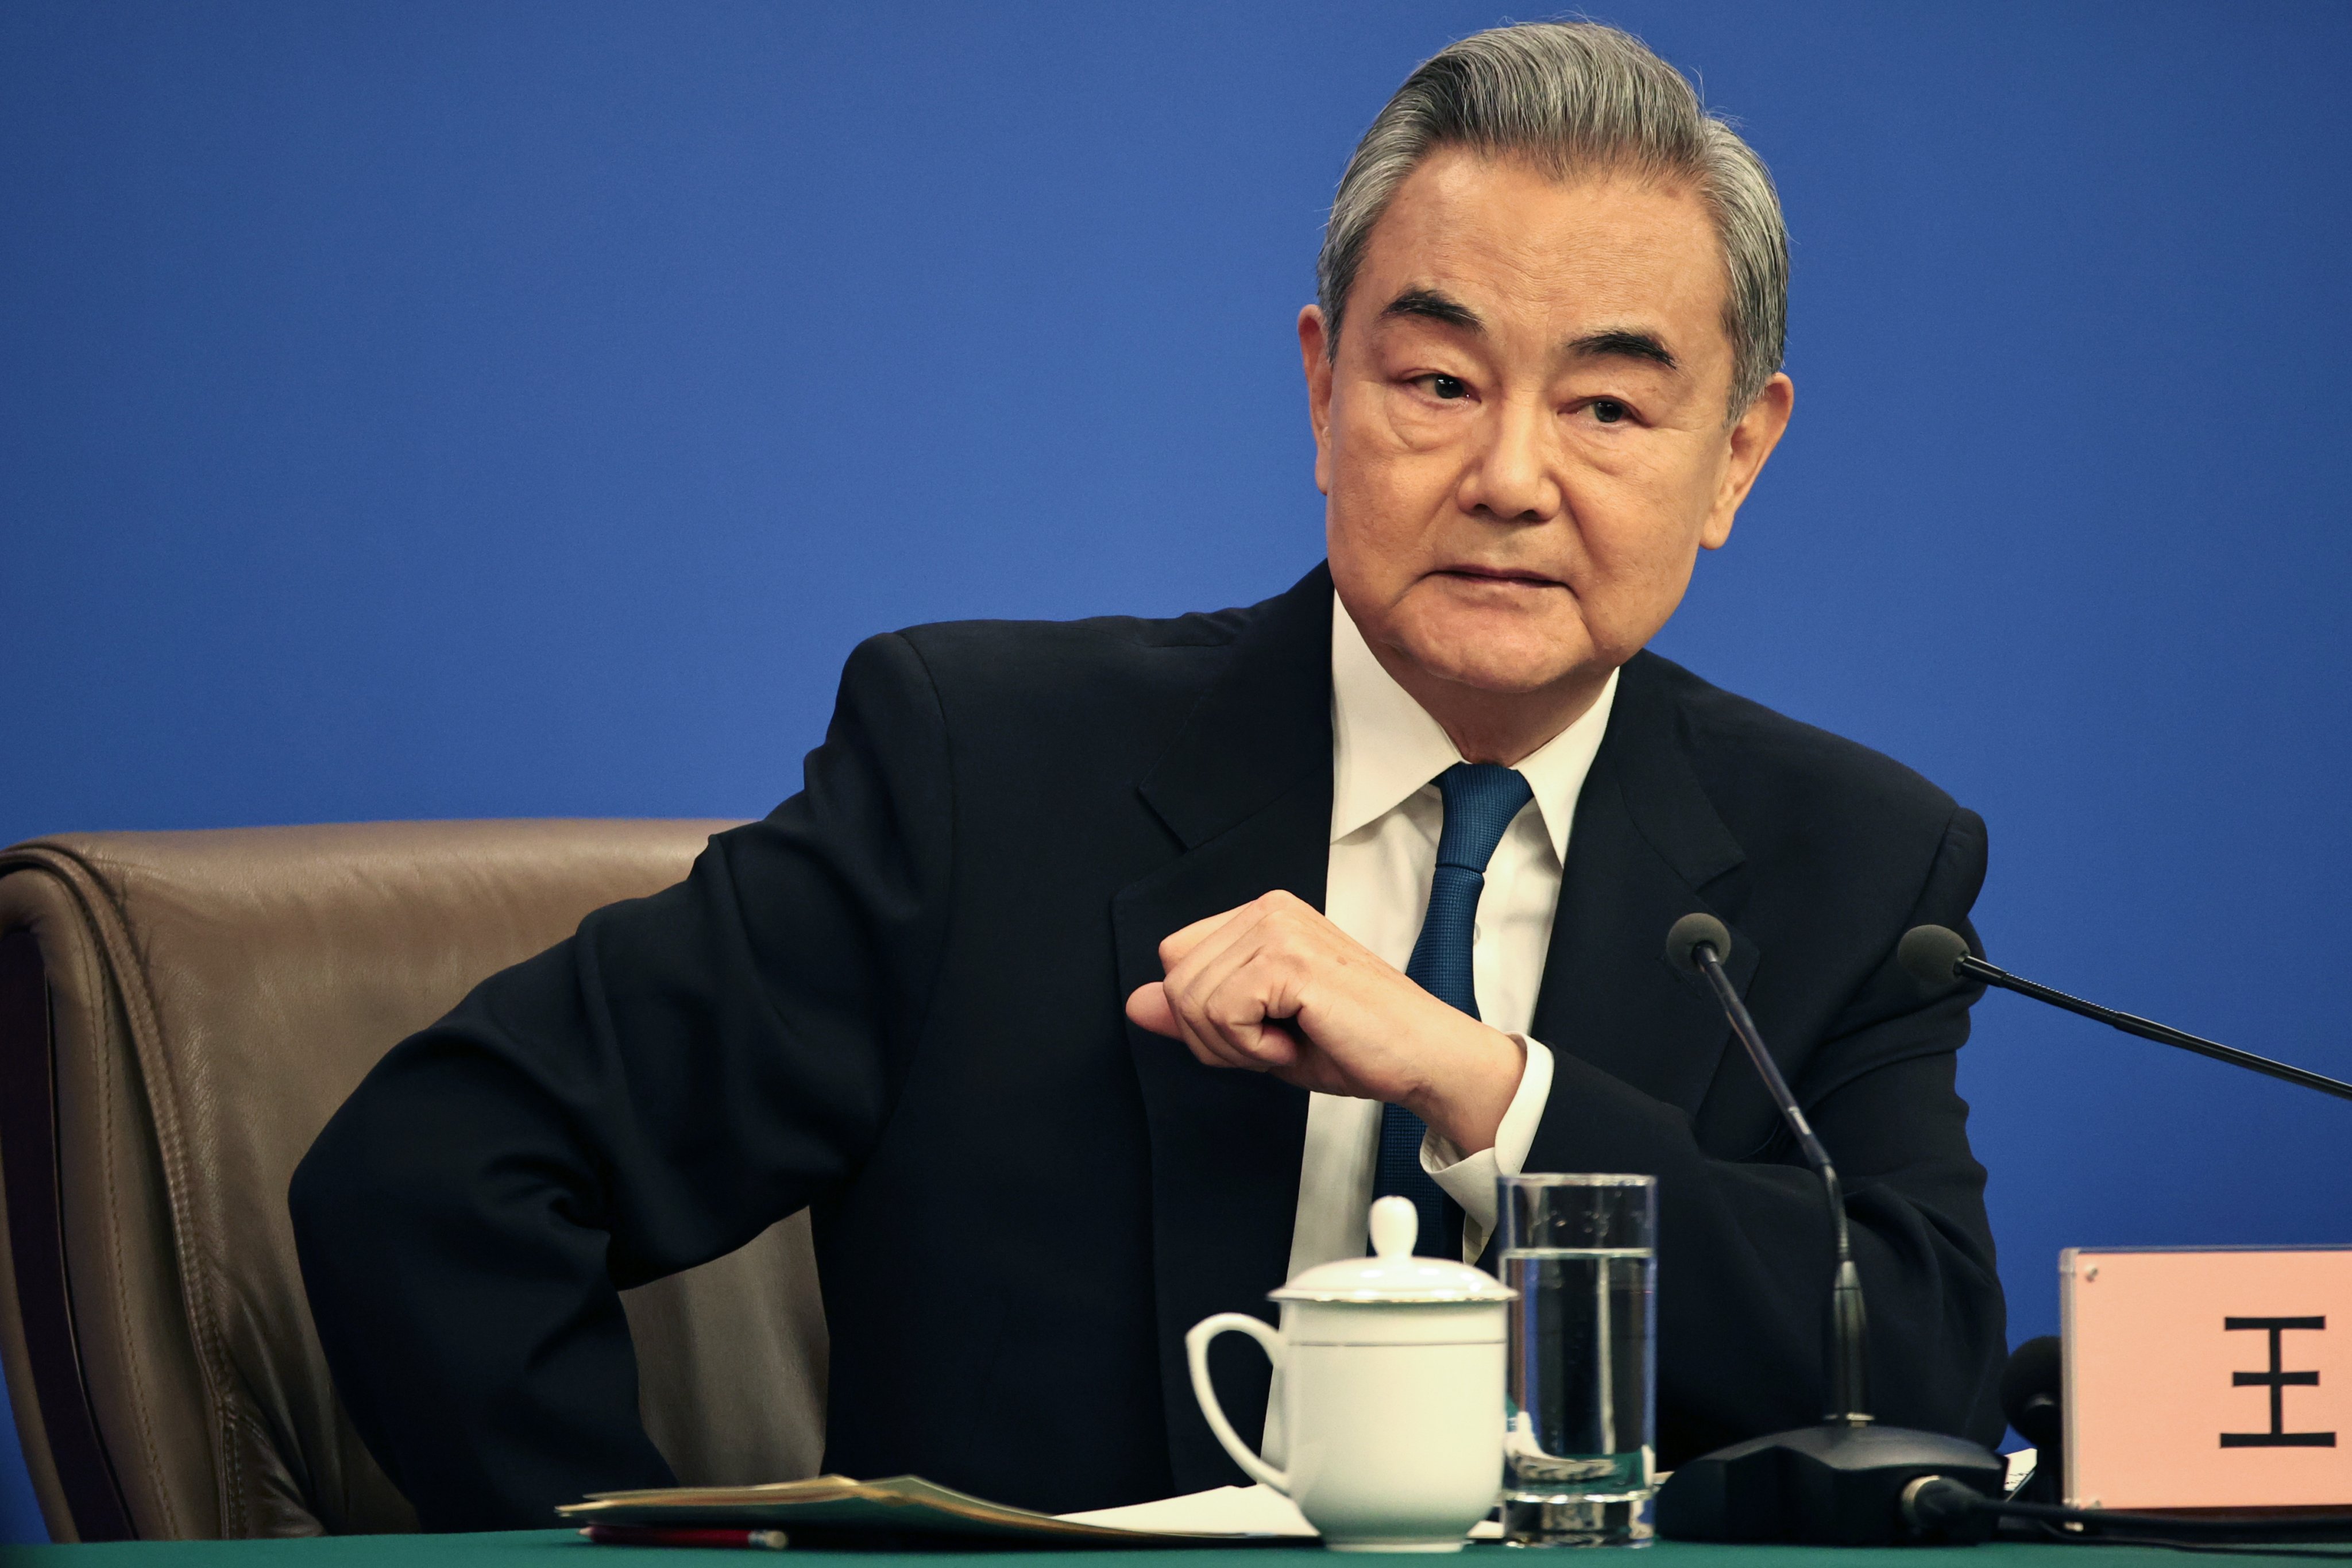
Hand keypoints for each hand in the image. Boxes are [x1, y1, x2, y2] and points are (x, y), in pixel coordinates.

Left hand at [1123, 891, 1523, 1153]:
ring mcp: (1278, 929)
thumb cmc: (1358, 1043)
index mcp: (1262, 916)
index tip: (1260, 1030)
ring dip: (1237, 1045)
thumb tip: (1136, 1003)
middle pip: (1176, 982)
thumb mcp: (1258, 1033)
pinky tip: (1297, 1040)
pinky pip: (1223, 1014)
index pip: (1175, 960)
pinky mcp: (1288, 959)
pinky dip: (1254, 1048)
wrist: (1423, 1058)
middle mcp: (1268, 910)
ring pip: (1193, 1001)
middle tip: (1277, 1041)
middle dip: (1215, 1036)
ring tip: (1292, 1039)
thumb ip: (1196, 1014)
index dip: (1203, 1014)